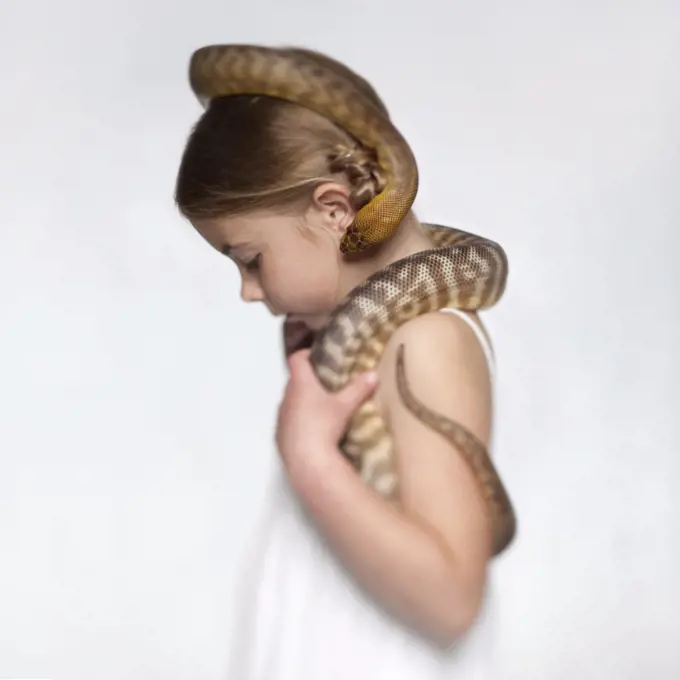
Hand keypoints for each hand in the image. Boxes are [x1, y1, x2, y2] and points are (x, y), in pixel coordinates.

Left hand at [275, 349, 378, 470]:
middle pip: (294, 381)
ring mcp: (280, 417)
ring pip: (291, 402)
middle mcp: (286, 397)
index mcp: (300, 383)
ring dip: (303, 402)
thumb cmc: (324, 425)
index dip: (305, 354)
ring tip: (322, 409)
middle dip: (309, 381)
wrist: (307, 461)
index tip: (317, 356)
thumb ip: (359, 388)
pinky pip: (289, 422)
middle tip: (327, 384)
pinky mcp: (279, 436)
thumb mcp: (345, 405)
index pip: (296, 359)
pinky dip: (299, 421)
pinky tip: (313, 431)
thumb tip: (373, 374)